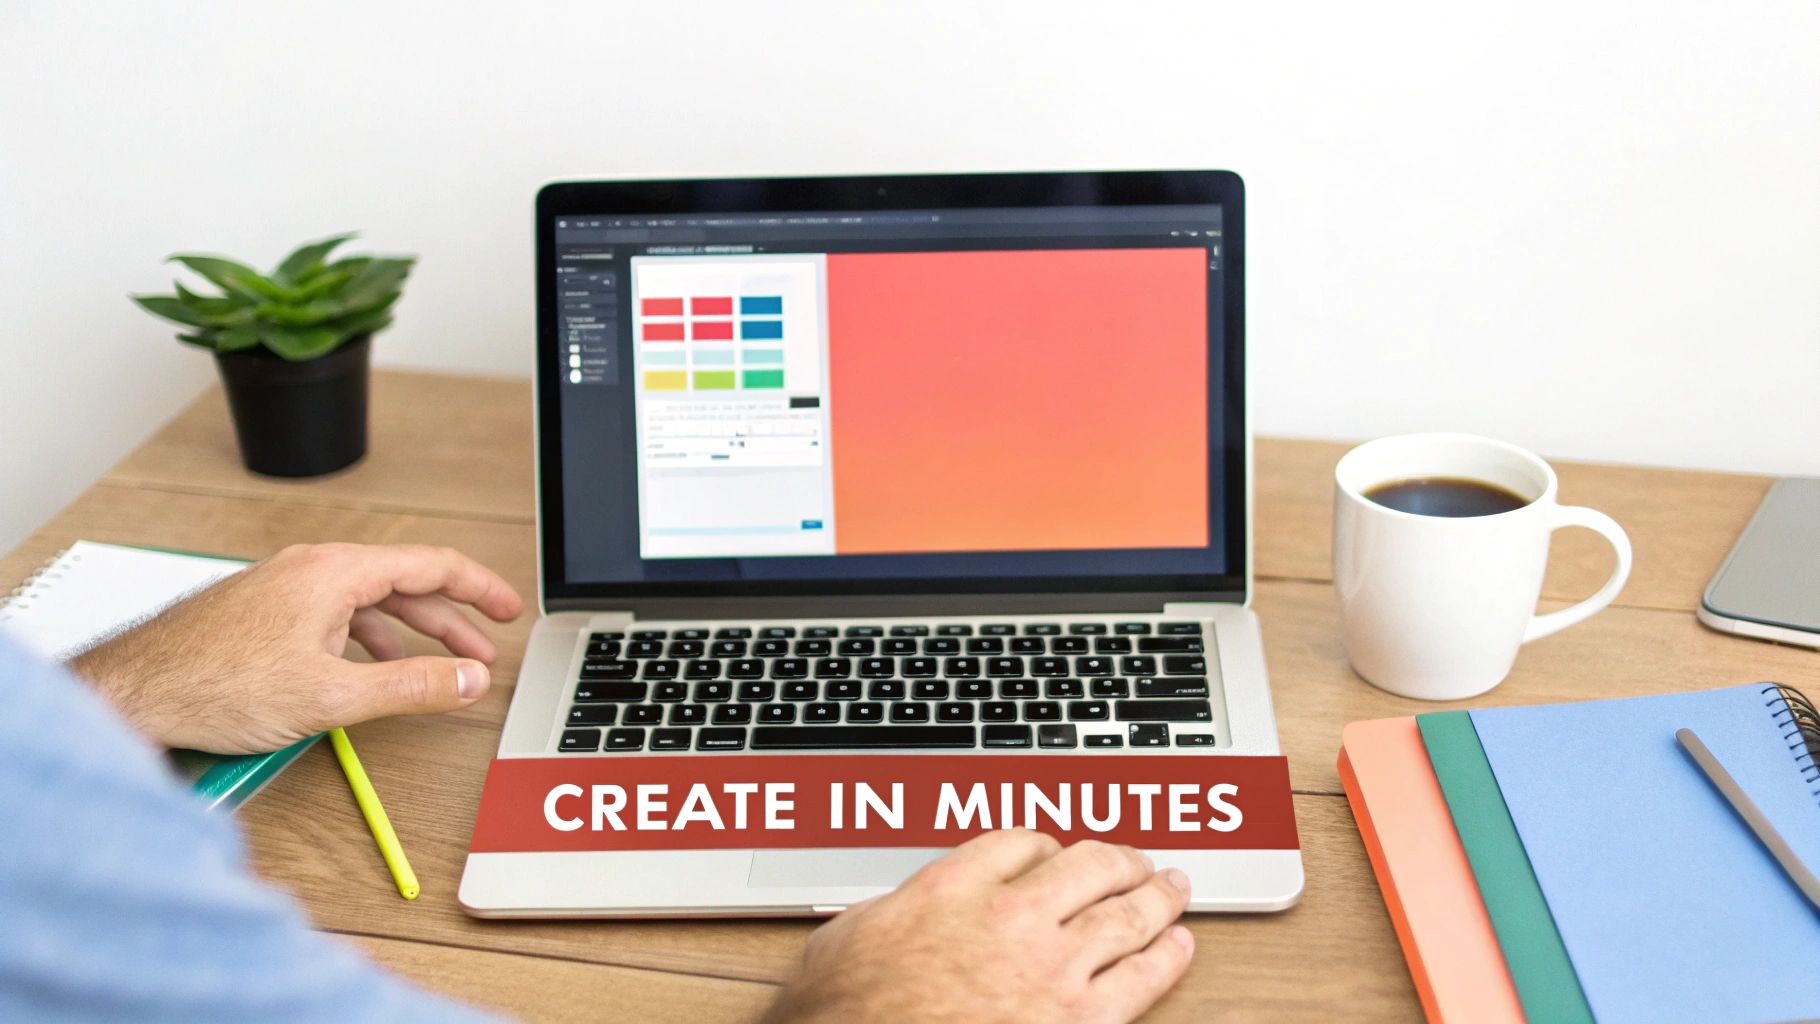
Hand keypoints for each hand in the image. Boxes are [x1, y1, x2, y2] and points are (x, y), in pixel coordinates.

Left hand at [72, 542, 522, 752]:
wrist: (132, 694)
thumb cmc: (211, 686)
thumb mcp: (332, 696)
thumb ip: (412, 686)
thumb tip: (467, 680)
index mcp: (334, 572)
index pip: (432, 564)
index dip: (480, 588)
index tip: (509, 609)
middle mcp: (310, 568)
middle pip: (404, 583)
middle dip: (451, 620)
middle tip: (484, 648)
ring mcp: (284, 588)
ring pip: (368, 601)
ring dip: (410, 633)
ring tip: (437, 668)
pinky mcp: (265, 612)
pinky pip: (336, 614)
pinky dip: (369, 639)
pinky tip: (370, 670)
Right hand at [765, 830, 1194, 1023]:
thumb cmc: (846, 1015)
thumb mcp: (850, 939)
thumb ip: (893, 910)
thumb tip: (901, 908)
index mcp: (952, 889)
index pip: (1020, 843)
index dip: (1046, 844)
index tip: (1055, 851)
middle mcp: (1010, 918)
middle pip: (1086, 866)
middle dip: (1119, 860)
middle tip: (1137, 860)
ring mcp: (1051, 969)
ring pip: (1124, 914)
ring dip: (1157, 897)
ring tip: (1174, 889)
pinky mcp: (1079, 1021)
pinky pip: (1142, 977)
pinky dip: (1168, 956)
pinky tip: (1179, 945)